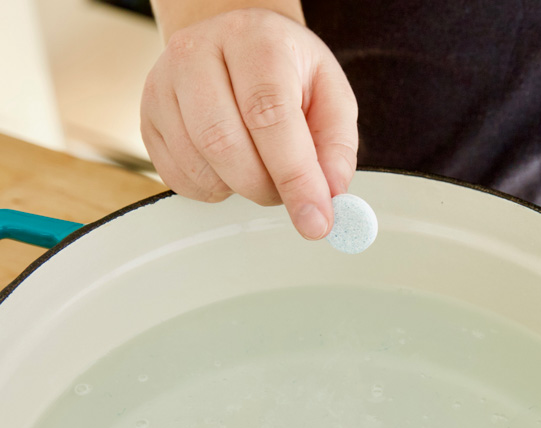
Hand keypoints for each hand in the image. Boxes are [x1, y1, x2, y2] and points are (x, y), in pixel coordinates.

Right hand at [140, 8, 357, 238]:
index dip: (295, 176)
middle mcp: (198, 53)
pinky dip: (213, 189)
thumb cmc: (285, 73)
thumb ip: (336, 148)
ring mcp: (164, 85)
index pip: (270, 114)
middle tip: (286, 191)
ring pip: (200, 167)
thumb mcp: (329, 97)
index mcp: (255, 39)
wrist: (237, 48)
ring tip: (259, 167)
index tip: (317, 219)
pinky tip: (229, 166)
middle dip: (264, 188)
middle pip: (224, 144)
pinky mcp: (147, 117)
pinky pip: (179, 179)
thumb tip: (332, 194)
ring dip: (239, 188)